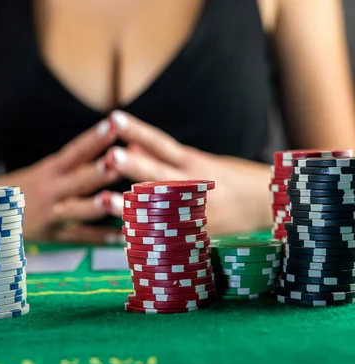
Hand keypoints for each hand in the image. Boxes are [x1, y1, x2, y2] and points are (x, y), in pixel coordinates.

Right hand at [0, 120, 120, 238]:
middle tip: (117, 162)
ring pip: (75, 210)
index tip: (112, 124)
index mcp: (49, 170)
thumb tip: (111, 159)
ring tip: (114, 203)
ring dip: (94, 206)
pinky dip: (98, 239)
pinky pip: (77, 238)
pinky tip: (119, 239)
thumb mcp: (42, 173)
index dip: (93, 138)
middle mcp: (50, 190)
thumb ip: (74, 168)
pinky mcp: (51, 235)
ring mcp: (50, 214)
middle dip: (96, 172)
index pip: (74, 151)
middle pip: (76, 180)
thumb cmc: (20, 189)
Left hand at [104, 111, 270, 234]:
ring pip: (160, 207)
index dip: (137, 131)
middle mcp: (194, 185)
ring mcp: (196, 211)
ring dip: (130, 205)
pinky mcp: (200, 234)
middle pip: (159, 174)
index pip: (160, 144)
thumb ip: (163, 157)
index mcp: (193, 163)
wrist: (270, 205)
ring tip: (103, 200)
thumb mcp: (199, 162)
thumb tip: (131, 145)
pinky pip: (169, 235)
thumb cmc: (231, 178)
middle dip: (133, 166)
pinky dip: (147, 235)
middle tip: (110, 156)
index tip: (113, 118)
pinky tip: (122, 234)